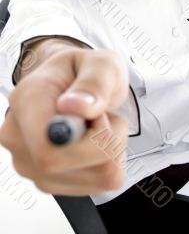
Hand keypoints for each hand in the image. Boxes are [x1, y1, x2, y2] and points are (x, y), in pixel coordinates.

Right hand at [0, 45, 128, 194]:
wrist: (76, 83)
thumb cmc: (85, 71)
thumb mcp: (102, 64)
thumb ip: (93, 83)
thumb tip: (75, 107)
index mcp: (26, 101)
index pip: (48, 149)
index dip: (88, 141)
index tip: (100, 116)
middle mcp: (18, 137)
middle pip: (70, 167)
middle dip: (106, 141)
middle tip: (101, 114)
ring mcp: (30, 163)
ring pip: (94, 178)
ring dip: (110, 150)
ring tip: (95, 124)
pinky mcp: (48, 180)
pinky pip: (98, 183)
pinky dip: (108, 162)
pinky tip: (93, 140)